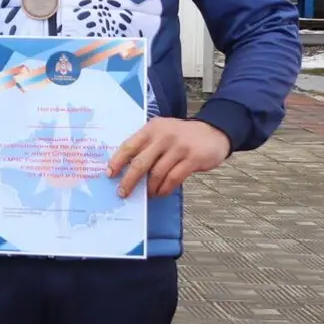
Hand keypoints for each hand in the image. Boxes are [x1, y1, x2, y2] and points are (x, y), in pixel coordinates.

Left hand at [109, 118, 231, 199]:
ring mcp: (179, 148)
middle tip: (122, 193)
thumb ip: (146, 145)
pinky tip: (160, 192)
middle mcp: (163, 136)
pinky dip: (164, 189)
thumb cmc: (181, 136)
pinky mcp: (193, 159)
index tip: (109, 174)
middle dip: (129, 180)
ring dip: (149, 188)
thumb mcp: (162, 132)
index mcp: (151, 129)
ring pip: (157, 173)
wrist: (214, 131)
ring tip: (147, 194)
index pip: (129, 146)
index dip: (117, 161)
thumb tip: (126, 168)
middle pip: (140, 162)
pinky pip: (173, 178)